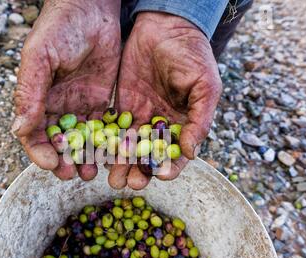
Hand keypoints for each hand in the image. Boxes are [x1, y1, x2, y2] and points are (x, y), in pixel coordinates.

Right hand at [13, 0, 120, 180]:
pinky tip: (113, 154)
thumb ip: (29, 92)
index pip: (33, 134)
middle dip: (64, 160)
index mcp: (37, 99)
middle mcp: (57, 107)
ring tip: (93, 171)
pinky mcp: (101, 102)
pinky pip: (103, 128)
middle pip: (58, 143)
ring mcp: (80, 107)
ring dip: (85, 158)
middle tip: (75, 174)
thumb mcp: (41, 57)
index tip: (51, 163)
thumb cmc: (60, 28)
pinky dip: (105, 144)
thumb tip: (18, 129)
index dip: (39, 151)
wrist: (92, 8)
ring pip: (81, 141)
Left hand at [108, 12, 221, 189]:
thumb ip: (200, 119)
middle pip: (150, 156)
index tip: (160, 175)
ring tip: (113, 178)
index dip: (170, 167)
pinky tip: (100, 154)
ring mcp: (141, 117)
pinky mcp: (122, 106)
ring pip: (130, 147)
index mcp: (185, 124)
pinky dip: (108, 143)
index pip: (178, 154)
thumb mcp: (205, 85)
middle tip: (129, 183)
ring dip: (121, 164)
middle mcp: (162, 126)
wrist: (165, 27)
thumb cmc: (193, 54)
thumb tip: (191, 152)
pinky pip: (114, 129)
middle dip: (140, 171)